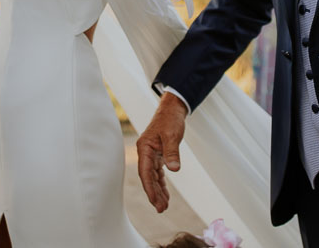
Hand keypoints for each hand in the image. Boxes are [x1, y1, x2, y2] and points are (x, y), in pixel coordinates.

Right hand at [136, 91, 187, 212]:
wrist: (172, 109)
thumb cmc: (170, 119)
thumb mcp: (172, 135)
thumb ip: (172, 152)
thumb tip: (174, 169)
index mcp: (144, 147)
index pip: (145, 172)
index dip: (150, 188)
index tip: (155, 201)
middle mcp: (145, 152)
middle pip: (148, 177)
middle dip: (154, 193)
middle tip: (161, 209)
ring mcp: (151, 154)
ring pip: (153, 176)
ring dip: (158, 190)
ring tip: (164, 206)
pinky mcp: (157, 154)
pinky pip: (158, 172)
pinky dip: (161, 183)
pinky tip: (165, 194)